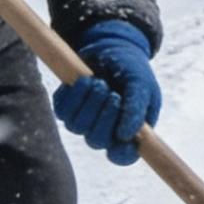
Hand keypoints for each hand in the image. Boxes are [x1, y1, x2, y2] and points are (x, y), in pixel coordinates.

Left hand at [54, 20, 162, 165]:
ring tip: (98, 82)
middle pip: (97, 140)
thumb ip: (138, 108)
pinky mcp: (67, 108)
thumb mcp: (141, 84)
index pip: (123, 156)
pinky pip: (62, 111)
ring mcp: (84, 121)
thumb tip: (128, 135)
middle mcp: (105, 130)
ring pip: (77, 126)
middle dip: (104, 116)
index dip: (121, 152)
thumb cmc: (132, 69)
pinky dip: (72, 94)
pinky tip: (83, 80)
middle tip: (111, 93)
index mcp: (129, 130)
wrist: (112, 47)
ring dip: (88, 103)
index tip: (123, 134)